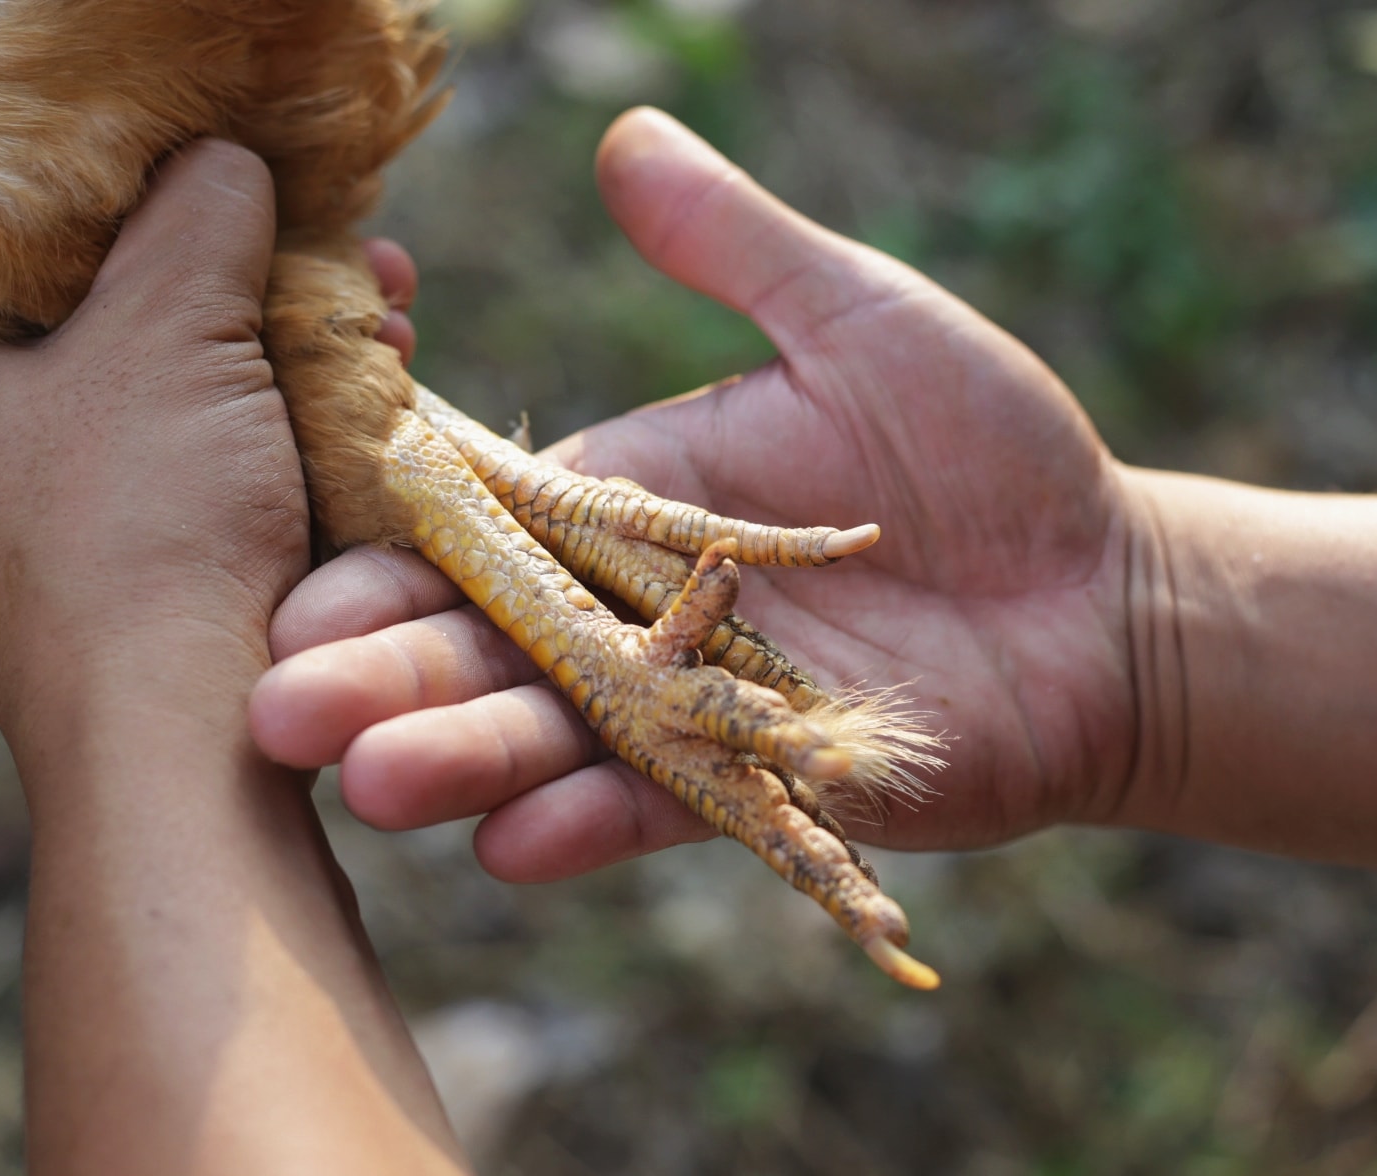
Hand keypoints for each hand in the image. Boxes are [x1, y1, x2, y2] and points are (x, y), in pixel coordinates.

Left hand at [0, 139, 417, 760]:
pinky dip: (266, 446)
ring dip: (274, 366)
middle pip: (101, 337)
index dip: (137, 210)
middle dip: (236, 293)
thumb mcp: (175, 332)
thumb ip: (198, 218)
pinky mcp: (109, 610)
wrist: (187, 749)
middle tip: (336, 263)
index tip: (238, 193)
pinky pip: (186, 491)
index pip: (11, 260)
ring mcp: (24, 559)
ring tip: (382, 333)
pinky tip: (356, 412)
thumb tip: (229, 160)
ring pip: (160, 418)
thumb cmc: (145, 533)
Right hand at [250, 109, 1145, 878]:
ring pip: (549, 730)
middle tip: (272, 706)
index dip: (381, 542)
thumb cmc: (988, 449)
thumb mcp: (858, 321)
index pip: (475, 519)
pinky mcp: (757, 786)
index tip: (289, 561)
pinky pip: (660, 807)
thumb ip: (737, 246)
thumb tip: (623, 133)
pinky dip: (590, 823)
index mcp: (624, 498)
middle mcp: (629, 610)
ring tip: (368, 780)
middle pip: (481, 639)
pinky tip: (513, 841)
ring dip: (458, 755)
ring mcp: (687, 705)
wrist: (1104, 596)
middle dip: (378, 672)